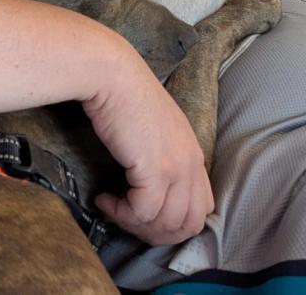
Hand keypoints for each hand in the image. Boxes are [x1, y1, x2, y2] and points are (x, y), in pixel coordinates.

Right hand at [83, 59, 213, 246]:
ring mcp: (176, 167)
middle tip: (127, 219)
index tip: (142, 212)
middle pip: (190, 224)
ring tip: (111, 207)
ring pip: (167, 223)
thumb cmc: (123, 91)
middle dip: (157, 232)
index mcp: (193, 153)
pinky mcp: (154, 169)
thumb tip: (142, 181)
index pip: (201, 207)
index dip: (172, 221)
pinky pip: (143, 212)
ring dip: (135, 224)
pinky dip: (121, 214)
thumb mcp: (152, 126)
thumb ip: (159, 152)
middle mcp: (191, 163)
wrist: (111, 73)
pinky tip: (103, 199)